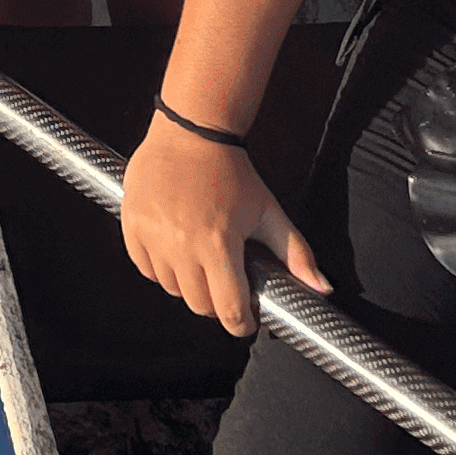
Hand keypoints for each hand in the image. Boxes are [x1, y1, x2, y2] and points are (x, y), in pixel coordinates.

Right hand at [120, 112, 327, 337]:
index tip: (245, 320)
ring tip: (199, 262)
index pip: (229, 310)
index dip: (241, 323)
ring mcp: (154, 235)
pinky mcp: (132, 224)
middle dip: (216, 303)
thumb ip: (297, 253)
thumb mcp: (268, 211)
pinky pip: (144, 267)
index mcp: (219, 243)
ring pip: (171, 288)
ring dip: (187, 284)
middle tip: (224, 284)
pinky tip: (174, 251)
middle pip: (199, 305)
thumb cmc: (232, 172)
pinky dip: (158, 267)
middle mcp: (183, 244)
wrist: (191, 131)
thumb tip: (323, 287)